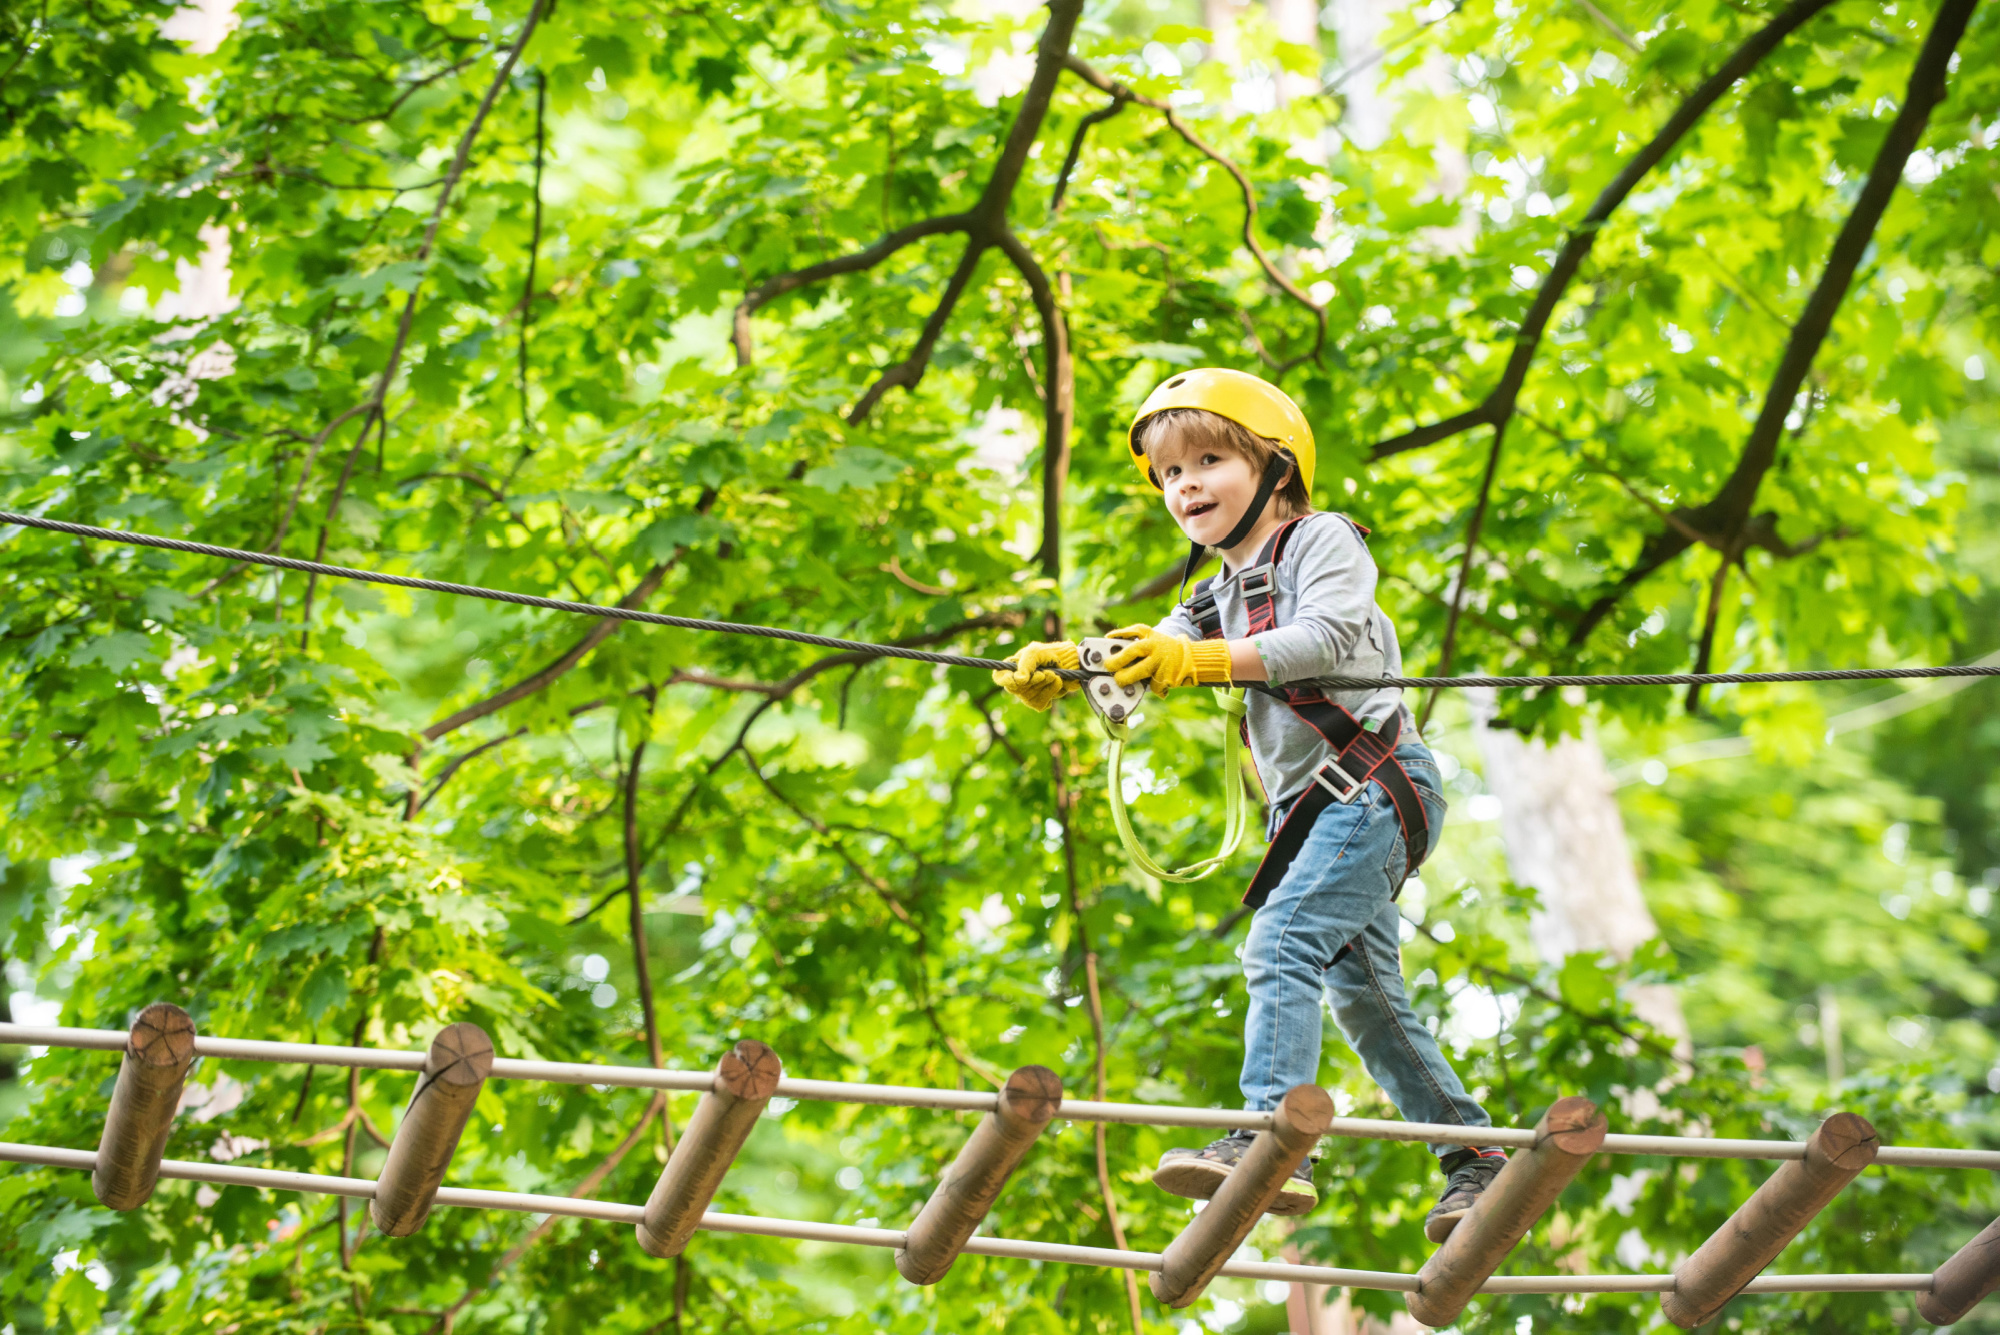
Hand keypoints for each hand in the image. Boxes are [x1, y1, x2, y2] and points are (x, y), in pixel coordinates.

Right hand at [992, 641, 1081, 710]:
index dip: (1005, 680)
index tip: (1019, 679)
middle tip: (1048, 672)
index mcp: (1013, 667)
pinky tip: (1057, 683)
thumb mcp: (1036, 652)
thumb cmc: (1050, 653)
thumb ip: (1026, 664)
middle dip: (1035, 680)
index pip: (999, 677)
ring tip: (1055, 675)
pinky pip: (1041, 703)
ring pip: (1030, 697)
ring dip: (1046, 685)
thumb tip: (1019, 679)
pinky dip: (1052, 692)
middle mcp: (1018, 682)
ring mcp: (1027, 694)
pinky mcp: (1039, 702)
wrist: (1071, 662)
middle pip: (1016, 689)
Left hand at [1103, 625, 1233, 696]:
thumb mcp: (1154, 640)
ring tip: (1119, 681)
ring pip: (1141, 670)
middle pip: (1134, 650)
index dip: (1119, 635)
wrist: (1190, 658)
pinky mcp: (1167, 676)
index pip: (1134, 631)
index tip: (1107, 639)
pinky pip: (1152, 684)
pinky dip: (1149, 686)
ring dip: (1128, 677)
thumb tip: (1114, 657)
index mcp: (1151, 635)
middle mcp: (1155, 646)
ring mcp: (1161, 661)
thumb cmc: (1165, 650)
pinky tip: (1153, 684)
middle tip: (1108, 665)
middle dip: (1118, 659)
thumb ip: (1137, 645)